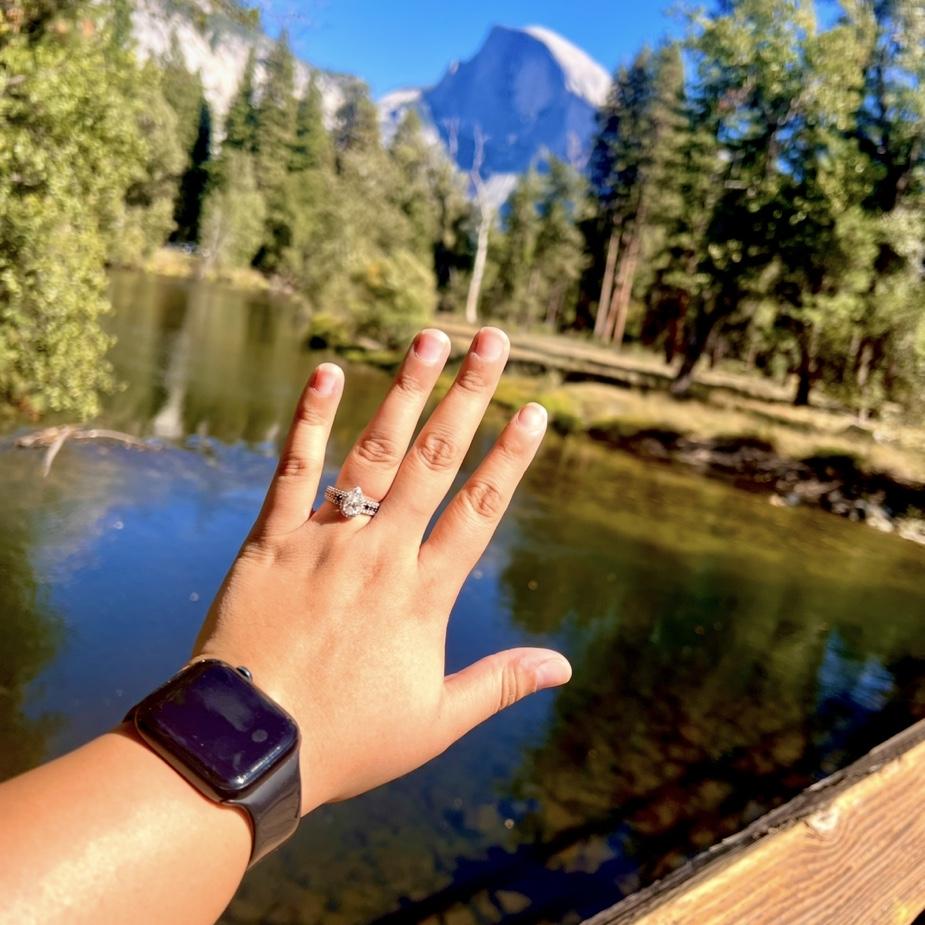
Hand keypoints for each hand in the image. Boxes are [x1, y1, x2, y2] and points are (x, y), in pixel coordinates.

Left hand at [192, 327, 571, 812]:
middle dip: (469, 397)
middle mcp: (381, 555)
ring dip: (405, 390)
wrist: (248, 747)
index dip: (511, 458)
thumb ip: (499, 684)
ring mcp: (325, 542)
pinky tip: (327, 371)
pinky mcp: (271, 541)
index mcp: (423, 595)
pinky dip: (309, 420)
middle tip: (493, 342)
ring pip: (374, 452)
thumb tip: (564, 666)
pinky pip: (293, 471)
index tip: (533, 411)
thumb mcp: (435, 722)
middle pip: (435, 461)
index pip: (479, 509)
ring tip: (431, 338)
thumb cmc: (346, 741)